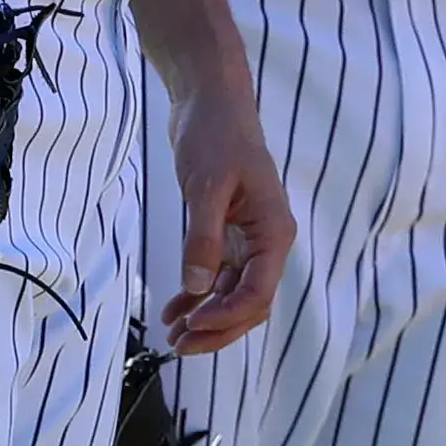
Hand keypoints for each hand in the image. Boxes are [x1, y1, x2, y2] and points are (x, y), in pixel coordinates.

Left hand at [161, 82, 293, 353]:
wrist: (209, 101)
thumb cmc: (215, 135)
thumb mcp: (206, 185)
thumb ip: (203, 238)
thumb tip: (196, 287)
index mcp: (273, 231)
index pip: (259, 291)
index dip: (227, 317)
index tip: (193, 328)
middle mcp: (266, 240)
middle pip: (251, 302)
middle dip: (218, 328)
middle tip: (180, 345)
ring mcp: (247, 238)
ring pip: (233, 294)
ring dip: (206, 317)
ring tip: (171, 334)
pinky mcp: (226, 232)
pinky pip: (217, 276)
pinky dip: (197, 295)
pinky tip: (173, 309)